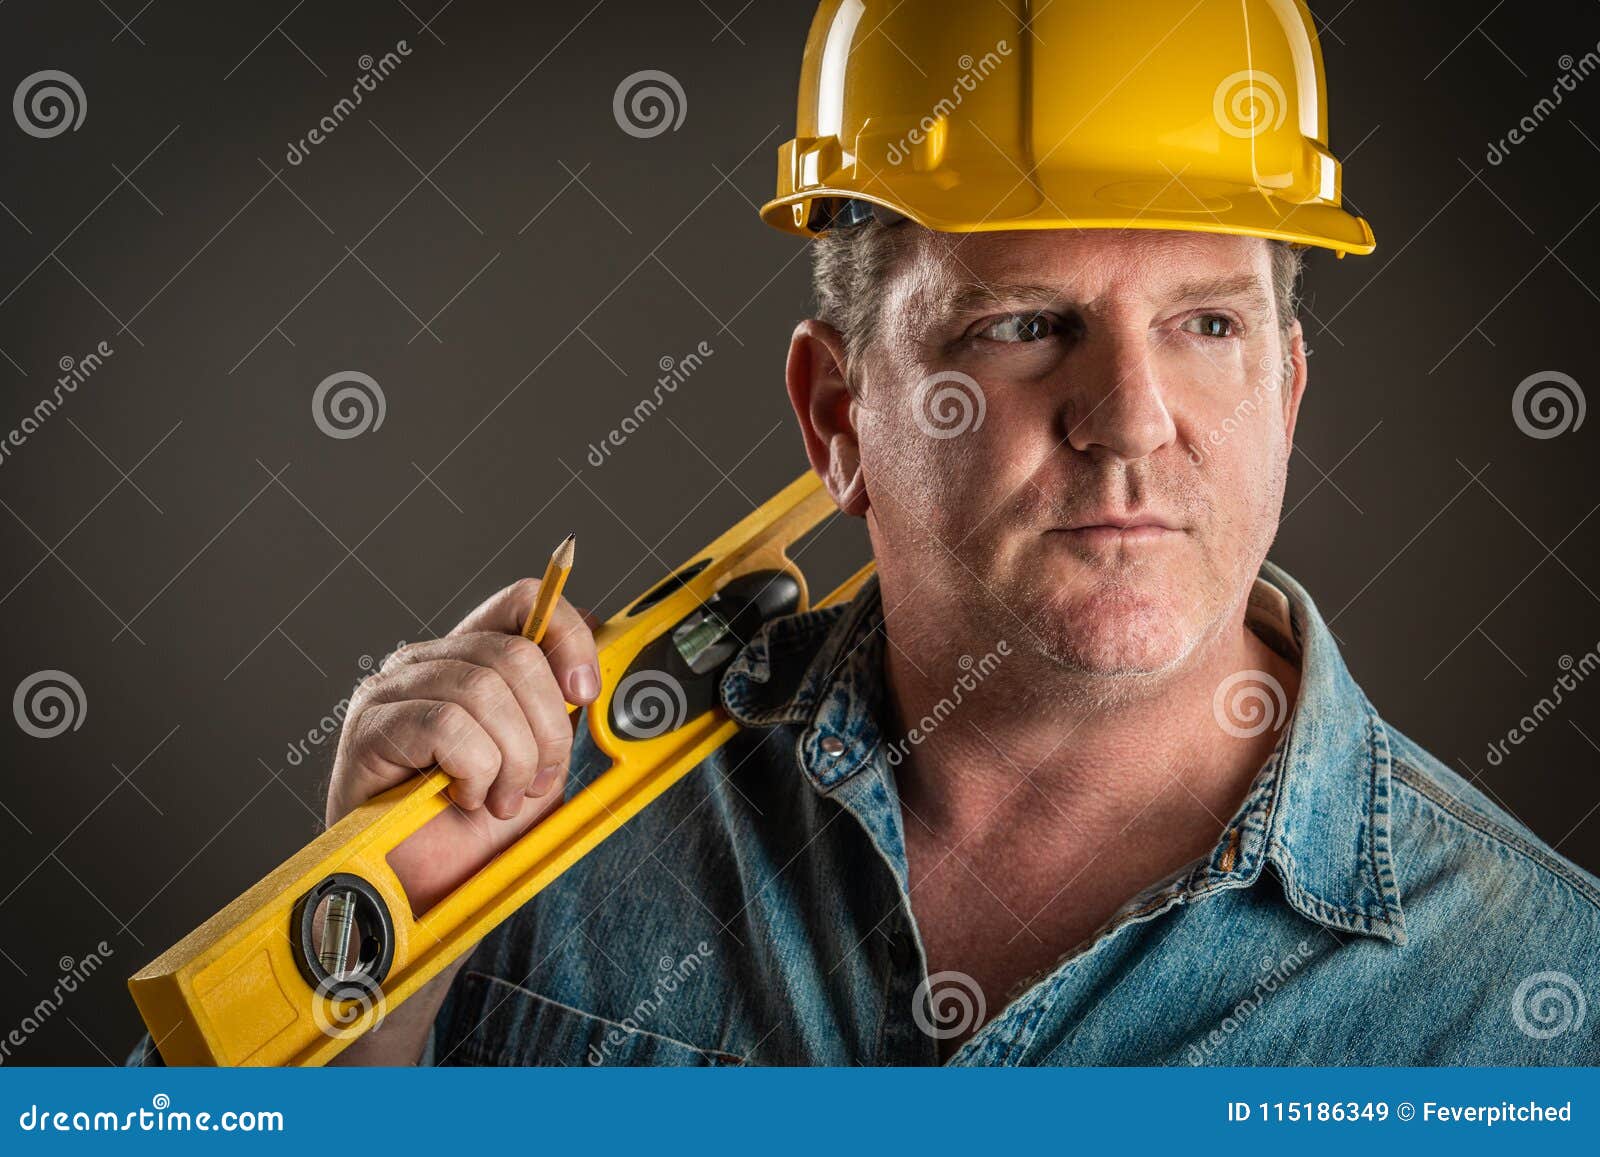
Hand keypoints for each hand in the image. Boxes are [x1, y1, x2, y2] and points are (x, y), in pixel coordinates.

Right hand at [325, 578, 599, 914]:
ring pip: (484, 690)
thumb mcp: (538, 761)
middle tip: (537, 781)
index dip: (567, 633)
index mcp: (469, 657)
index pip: (523, 600)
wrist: (423, 892)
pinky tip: (464, 798)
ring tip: (499, 798)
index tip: (588, 691)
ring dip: (511, 759)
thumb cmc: (474, 830)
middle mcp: (426, 661)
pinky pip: (448, 726)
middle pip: (514, 654)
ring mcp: (392, 690)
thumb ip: (560, 710)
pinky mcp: (370, 727)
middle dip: (546, 728)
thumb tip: (595, 666)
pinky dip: (474, 770)